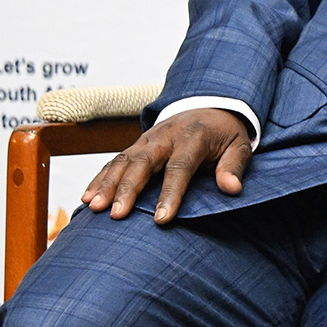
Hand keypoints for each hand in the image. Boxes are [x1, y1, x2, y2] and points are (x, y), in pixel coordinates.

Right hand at [82, 108, 251, 224]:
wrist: (210, 107)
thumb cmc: (225, 135)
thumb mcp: (239, 146)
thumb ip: (235, 167)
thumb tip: (232, 188)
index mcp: (193, 137)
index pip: (180, 167)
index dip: (170, 194)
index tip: (161, 219)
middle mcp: (165, 136)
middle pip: (143, 162)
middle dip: (128, 189)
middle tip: (117, 215)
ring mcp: (147, 139)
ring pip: (122, 160)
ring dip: (107, 184)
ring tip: (94, 208)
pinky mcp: (136, 145)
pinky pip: (113, 160)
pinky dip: (99, 178)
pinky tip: (87, 198)